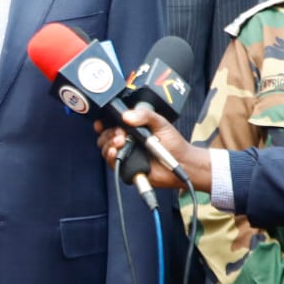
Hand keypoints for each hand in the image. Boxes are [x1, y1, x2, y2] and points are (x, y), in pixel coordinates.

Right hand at [94, 107, 210, 190]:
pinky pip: (112, 163)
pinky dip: (111, 157)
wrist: (182, 163)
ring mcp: (125, 155)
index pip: (111, 124)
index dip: (103, 123)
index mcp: (131, 128)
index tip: (101, 122)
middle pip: (104, 137)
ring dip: (109, 144)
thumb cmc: (172, 142)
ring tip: (121, 141)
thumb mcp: (160, 122)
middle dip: (108, 133)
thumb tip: (126, 116)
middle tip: (120, 133)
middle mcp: (126, 141)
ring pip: (106, 149)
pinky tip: (115, 152)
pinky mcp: (126, 168)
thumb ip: (144, 115)